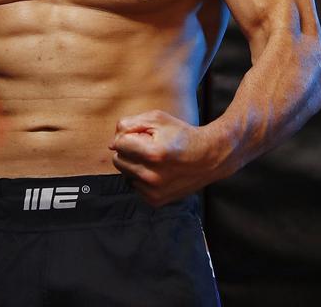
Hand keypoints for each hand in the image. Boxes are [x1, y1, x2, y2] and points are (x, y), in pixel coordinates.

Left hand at [109, 110, 229, 206]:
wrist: (208, 158)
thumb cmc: (182, 135)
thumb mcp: (158, 119)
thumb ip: (129, 125)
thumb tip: (112, 144)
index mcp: (153, 153)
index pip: (118, 144)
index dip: (128, 137)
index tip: (143, 137)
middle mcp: (152, 176)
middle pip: (118, 160)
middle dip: (129, 151)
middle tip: (149, 147)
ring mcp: (154, 191)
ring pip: (125, 174)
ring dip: (135, 165)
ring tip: (155, 160)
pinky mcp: (155, 200)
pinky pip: (134, 186)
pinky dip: (142, 178)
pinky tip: (158, 171)